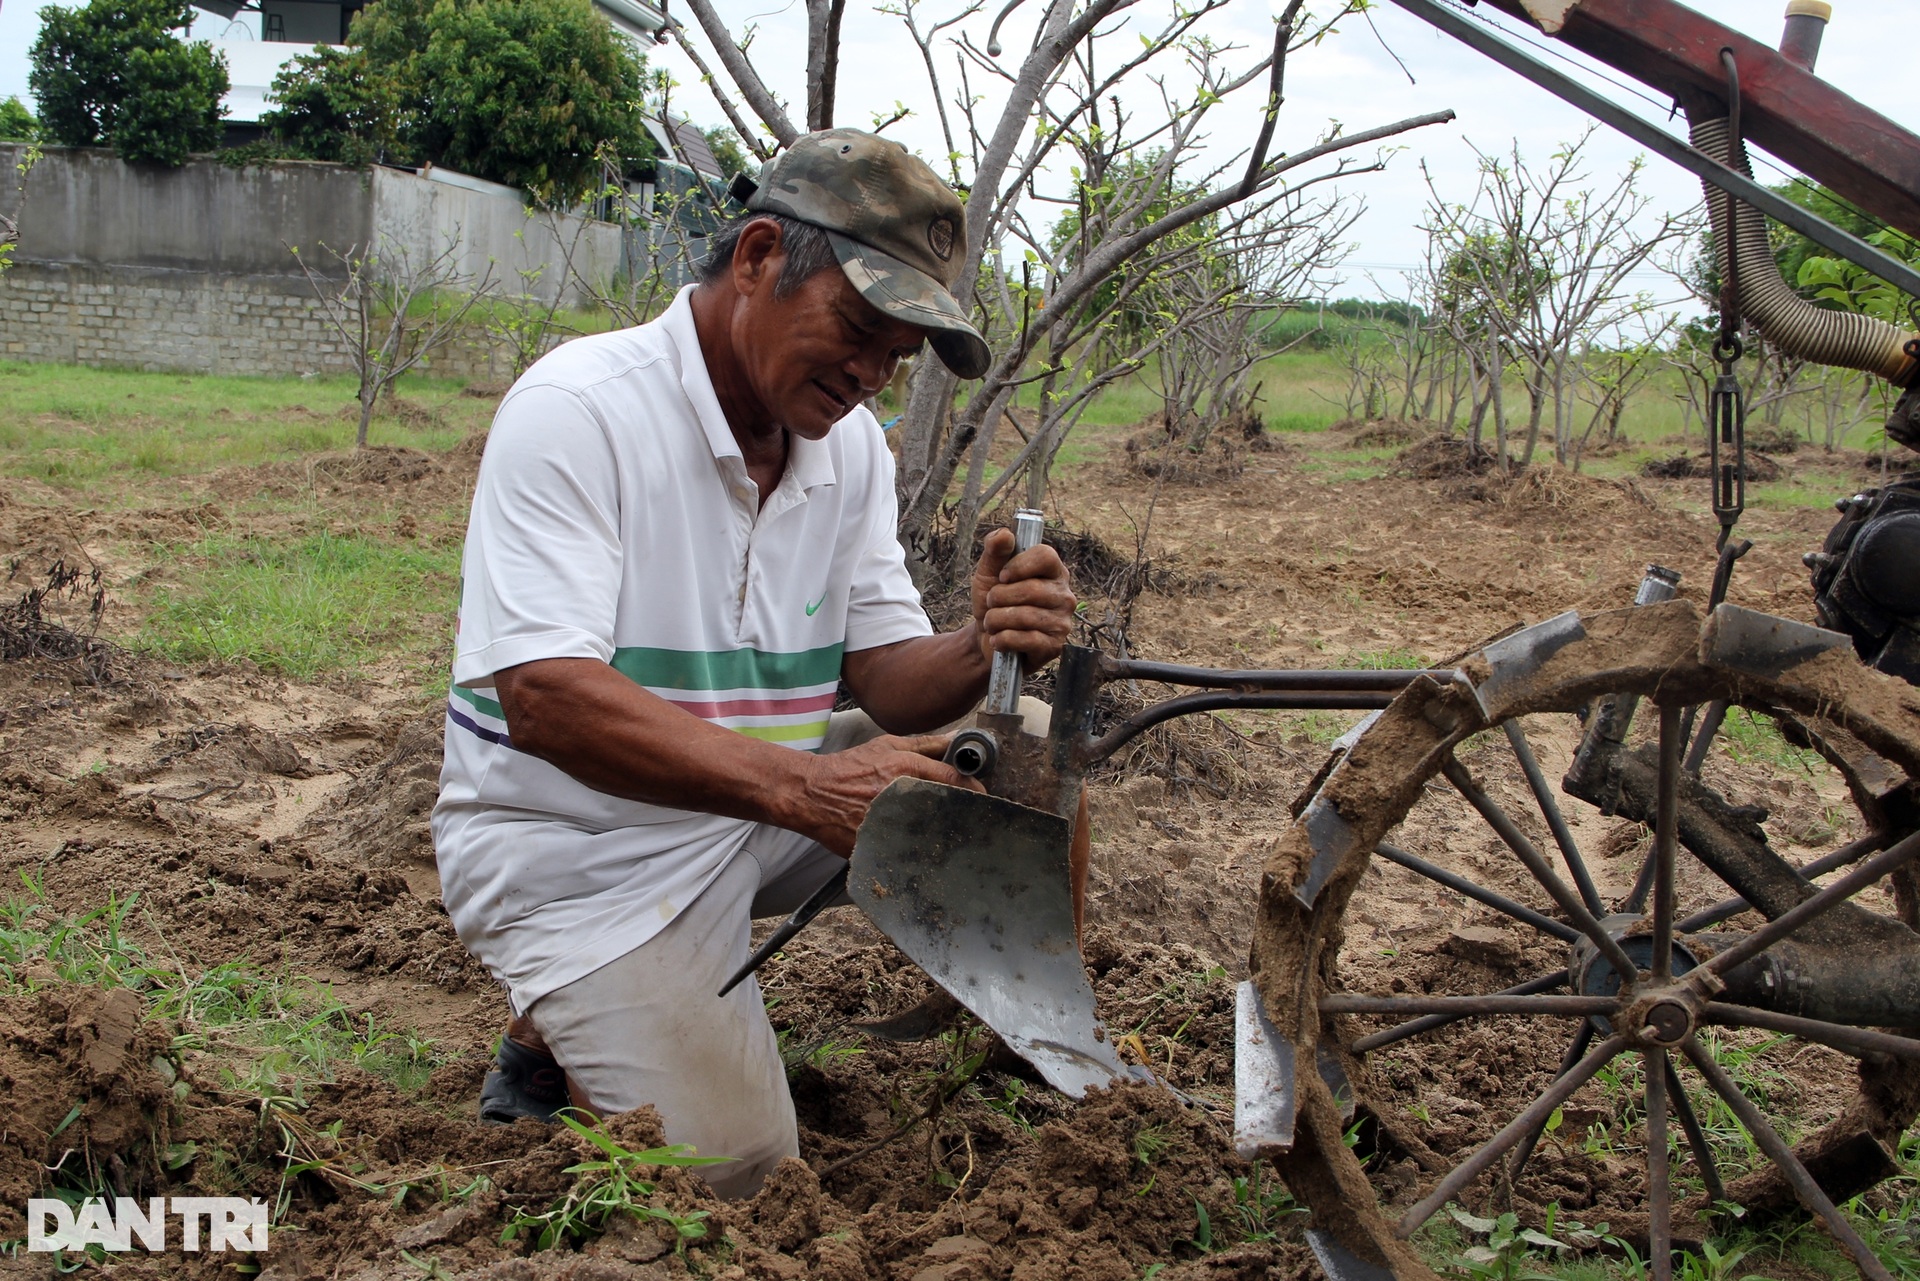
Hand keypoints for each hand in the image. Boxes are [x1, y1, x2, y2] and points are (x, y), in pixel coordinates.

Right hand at [793, 734, 979, 855]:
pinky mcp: (880, 845)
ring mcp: (891, 823)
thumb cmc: (851, 768)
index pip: (954, 780)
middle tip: (969, 816)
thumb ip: (925, 744)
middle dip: (962, 812)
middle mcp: (901, 795)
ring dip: (942, 832)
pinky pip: (909, 850)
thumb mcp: (887, 745)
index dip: (974, 789)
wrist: (813, 794)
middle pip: (949, 809)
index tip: (981, 796)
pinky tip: (920, 845)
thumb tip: (956, 739)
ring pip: (933, 833)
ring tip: (945, 832)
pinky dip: (918, 848)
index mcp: (906, 769)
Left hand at [970, 527, 1076, 669]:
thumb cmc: (993, 602)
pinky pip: (1026, 639)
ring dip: (996, 620)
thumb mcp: (988, 572)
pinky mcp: (1054, 647)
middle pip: (1031, 589)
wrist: (986, 639)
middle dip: (999, 597)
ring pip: (1025, 616)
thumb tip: (1005, 534)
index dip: (1020, 565)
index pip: (1046, 556)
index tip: (1002, 576)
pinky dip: (1003, 639)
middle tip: (991, 603)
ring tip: (992, 623)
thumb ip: (994, 550)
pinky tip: (998, 640)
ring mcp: (1062, 622)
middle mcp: (1064, 595)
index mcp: (1053, 572)